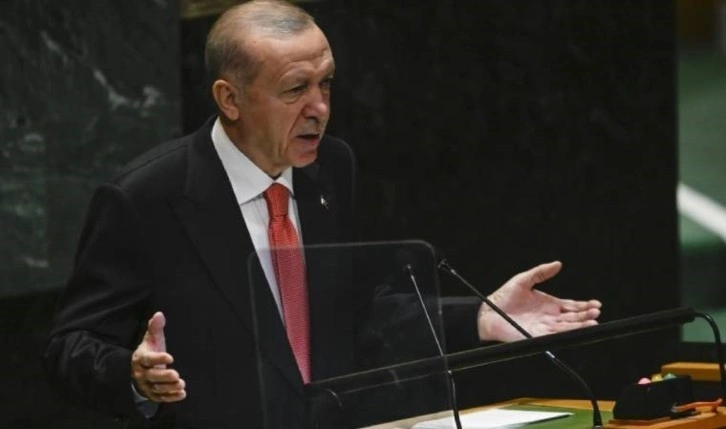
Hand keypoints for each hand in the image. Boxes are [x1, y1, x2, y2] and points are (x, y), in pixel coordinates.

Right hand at [131, 312, 186, 401]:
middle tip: (176, 375)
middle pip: (152, 376)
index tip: (170, 357)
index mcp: (141, 359)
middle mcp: (142, 374)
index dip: (158, 359)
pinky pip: (161, 398)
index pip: (148, 359)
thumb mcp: (151, 340)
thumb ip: (155, 328)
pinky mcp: (153, 394)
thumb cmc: (148, 352)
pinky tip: (182, 394)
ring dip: (169, 388)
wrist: (137, 371)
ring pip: (157, 388)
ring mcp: (147, 385)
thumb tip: (159, 314)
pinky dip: (171, 397)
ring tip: (181, 384)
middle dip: (164, 377)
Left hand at [477, 261, 601, 341]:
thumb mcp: (524, 280)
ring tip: (593, 322)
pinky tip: (576, 331)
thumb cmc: (504, 297)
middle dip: (586, 315)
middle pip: (572, 317)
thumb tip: (557, 264)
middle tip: (596, 312)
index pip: (571, 306)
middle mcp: (549, 317)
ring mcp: (544, 327)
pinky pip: (555, 335)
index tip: (596, 304)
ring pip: (567, 327)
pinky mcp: (537, 335)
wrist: (489, 311)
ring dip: (580, 325)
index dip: (584, 305)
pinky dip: (567, 334)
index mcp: (548, 304)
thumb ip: (541, 272)